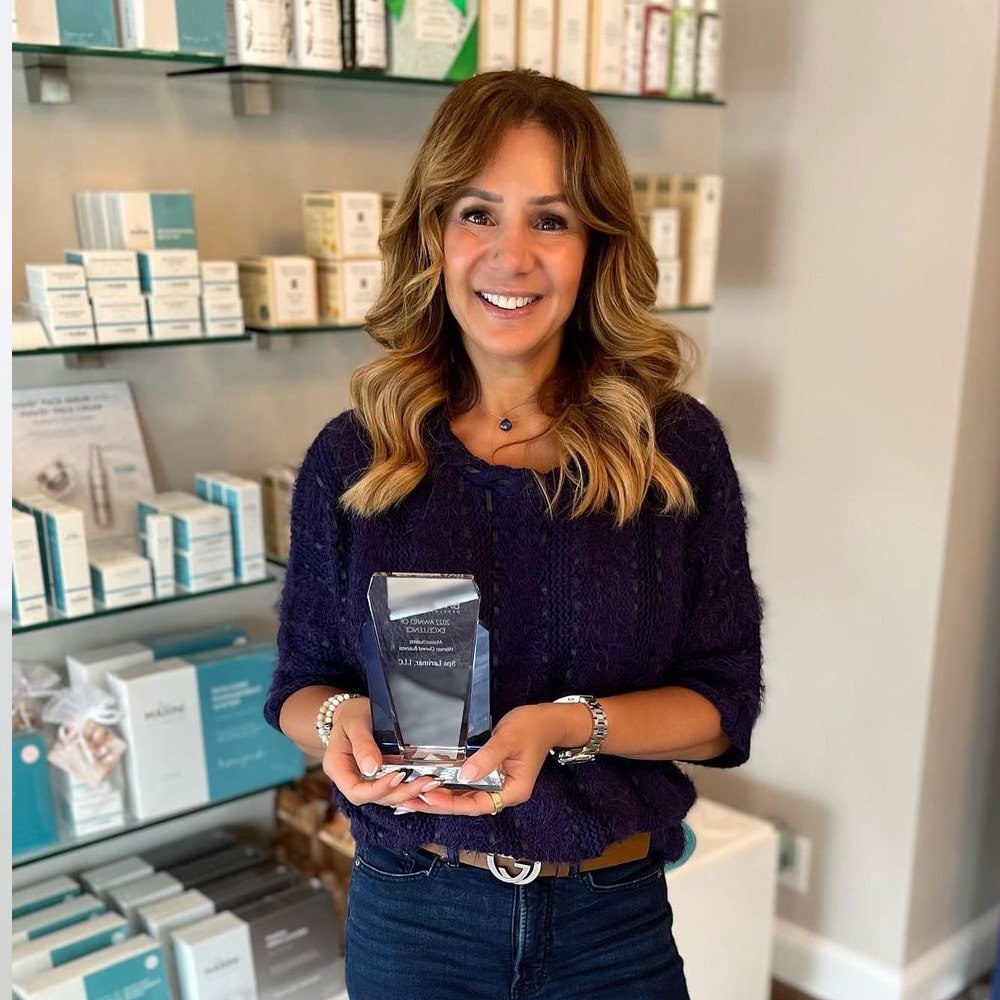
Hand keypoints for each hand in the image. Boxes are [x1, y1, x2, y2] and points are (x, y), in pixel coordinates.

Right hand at [322, 697, 440, 809]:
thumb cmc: (350, 715)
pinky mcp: (378, 778)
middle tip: (423, 782)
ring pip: (386, 796)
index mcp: (338, 769)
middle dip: (400, 792)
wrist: (351, 712)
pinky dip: (408, 789)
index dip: (377, 789)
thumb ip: (362, 745)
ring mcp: (365, 781)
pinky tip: (424, 786)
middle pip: (374, 798)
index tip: (397, 776)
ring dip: (408, 793)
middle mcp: (351, 780)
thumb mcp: (354, 723)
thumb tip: (372, 768)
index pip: (356, 791)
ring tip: (429, 783)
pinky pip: (392, 789)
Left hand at [403, 704, 556, 816]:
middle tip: (409, 800)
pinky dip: (448, 784)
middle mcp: (504, 792)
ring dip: (439, 796)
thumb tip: (465, 776)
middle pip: (466, 804)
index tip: (428, 797)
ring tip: (412, 794)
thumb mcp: (508, 739)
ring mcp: (496, 784)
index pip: (476, 804)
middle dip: (438, 804)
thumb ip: (487, 758)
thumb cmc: (532, 727)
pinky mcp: (490, 774)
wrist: (547, 719)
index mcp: (513, 790)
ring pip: (464, 796)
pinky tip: (430, 781)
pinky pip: (466, 784)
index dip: (451, 803)